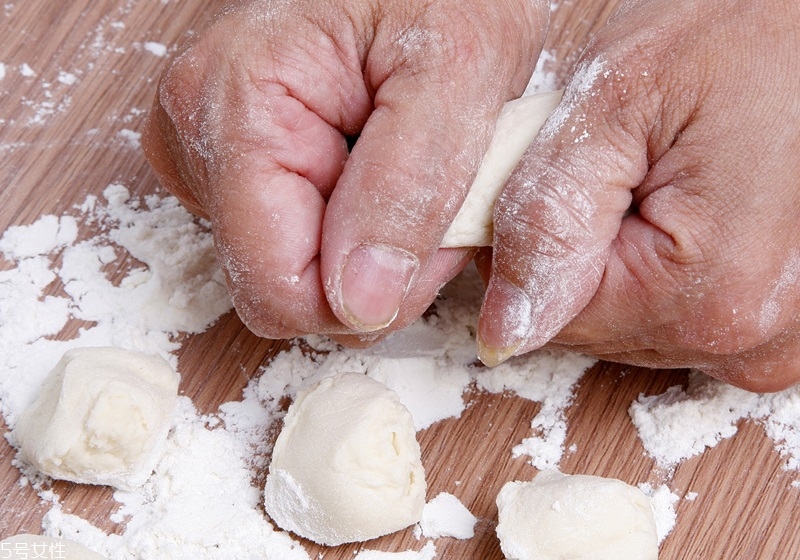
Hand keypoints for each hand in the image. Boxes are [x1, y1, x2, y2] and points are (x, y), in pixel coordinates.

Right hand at [142, 0, 547, 344]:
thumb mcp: (458, 70)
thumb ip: (408, 189)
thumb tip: (359, 302)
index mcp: (234, 110)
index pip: (279, 293)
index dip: (370, 296)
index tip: (428, 241)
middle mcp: (196, 136)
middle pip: (282, 288)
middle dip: (373, 270)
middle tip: (429, 198)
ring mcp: (207, 155)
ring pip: (292, 272)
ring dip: (366, 247)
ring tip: (401, 169)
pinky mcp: (229, 168)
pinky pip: (292, 245)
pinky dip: (349, 228)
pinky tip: (372, 171)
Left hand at [478, 0, 799, 390]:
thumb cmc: (740, 33)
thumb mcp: (614, 101)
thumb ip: (547, 218)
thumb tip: (503, 328)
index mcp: (708, 294)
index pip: (551, 320)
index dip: (525, 254)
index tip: (550, 184)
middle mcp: (750, 336)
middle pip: (597, 327)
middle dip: (579, 253)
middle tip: (613, 169)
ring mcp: (773, 335)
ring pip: (634, 324)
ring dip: (621, 260)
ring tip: (658, 178)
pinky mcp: (781, 323)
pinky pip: (680, 316)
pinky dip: (661, 270)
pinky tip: (686, 210)